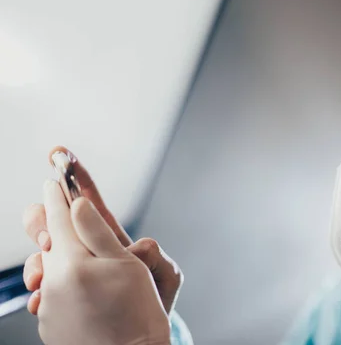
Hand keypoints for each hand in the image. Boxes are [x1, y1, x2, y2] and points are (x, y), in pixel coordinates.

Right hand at [22, 147, 182, 314]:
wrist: (143, 334)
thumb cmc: (157, 298)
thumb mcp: (165, 275)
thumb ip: (156, 258)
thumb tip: (137, 246)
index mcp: (110, 238)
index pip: (89, 202)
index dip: (74, 175)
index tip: (59, 153)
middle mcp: (87, 250)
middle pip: (53, 220)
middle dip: (41, 218)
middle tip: (47, 238)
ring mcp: (73, 271)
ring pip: (41, 252)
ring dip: (36, 259)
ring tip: (42, 276)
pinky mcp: (64, 294)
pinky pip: (42, 286)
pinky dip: (38, 290)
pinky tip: (40, 298)